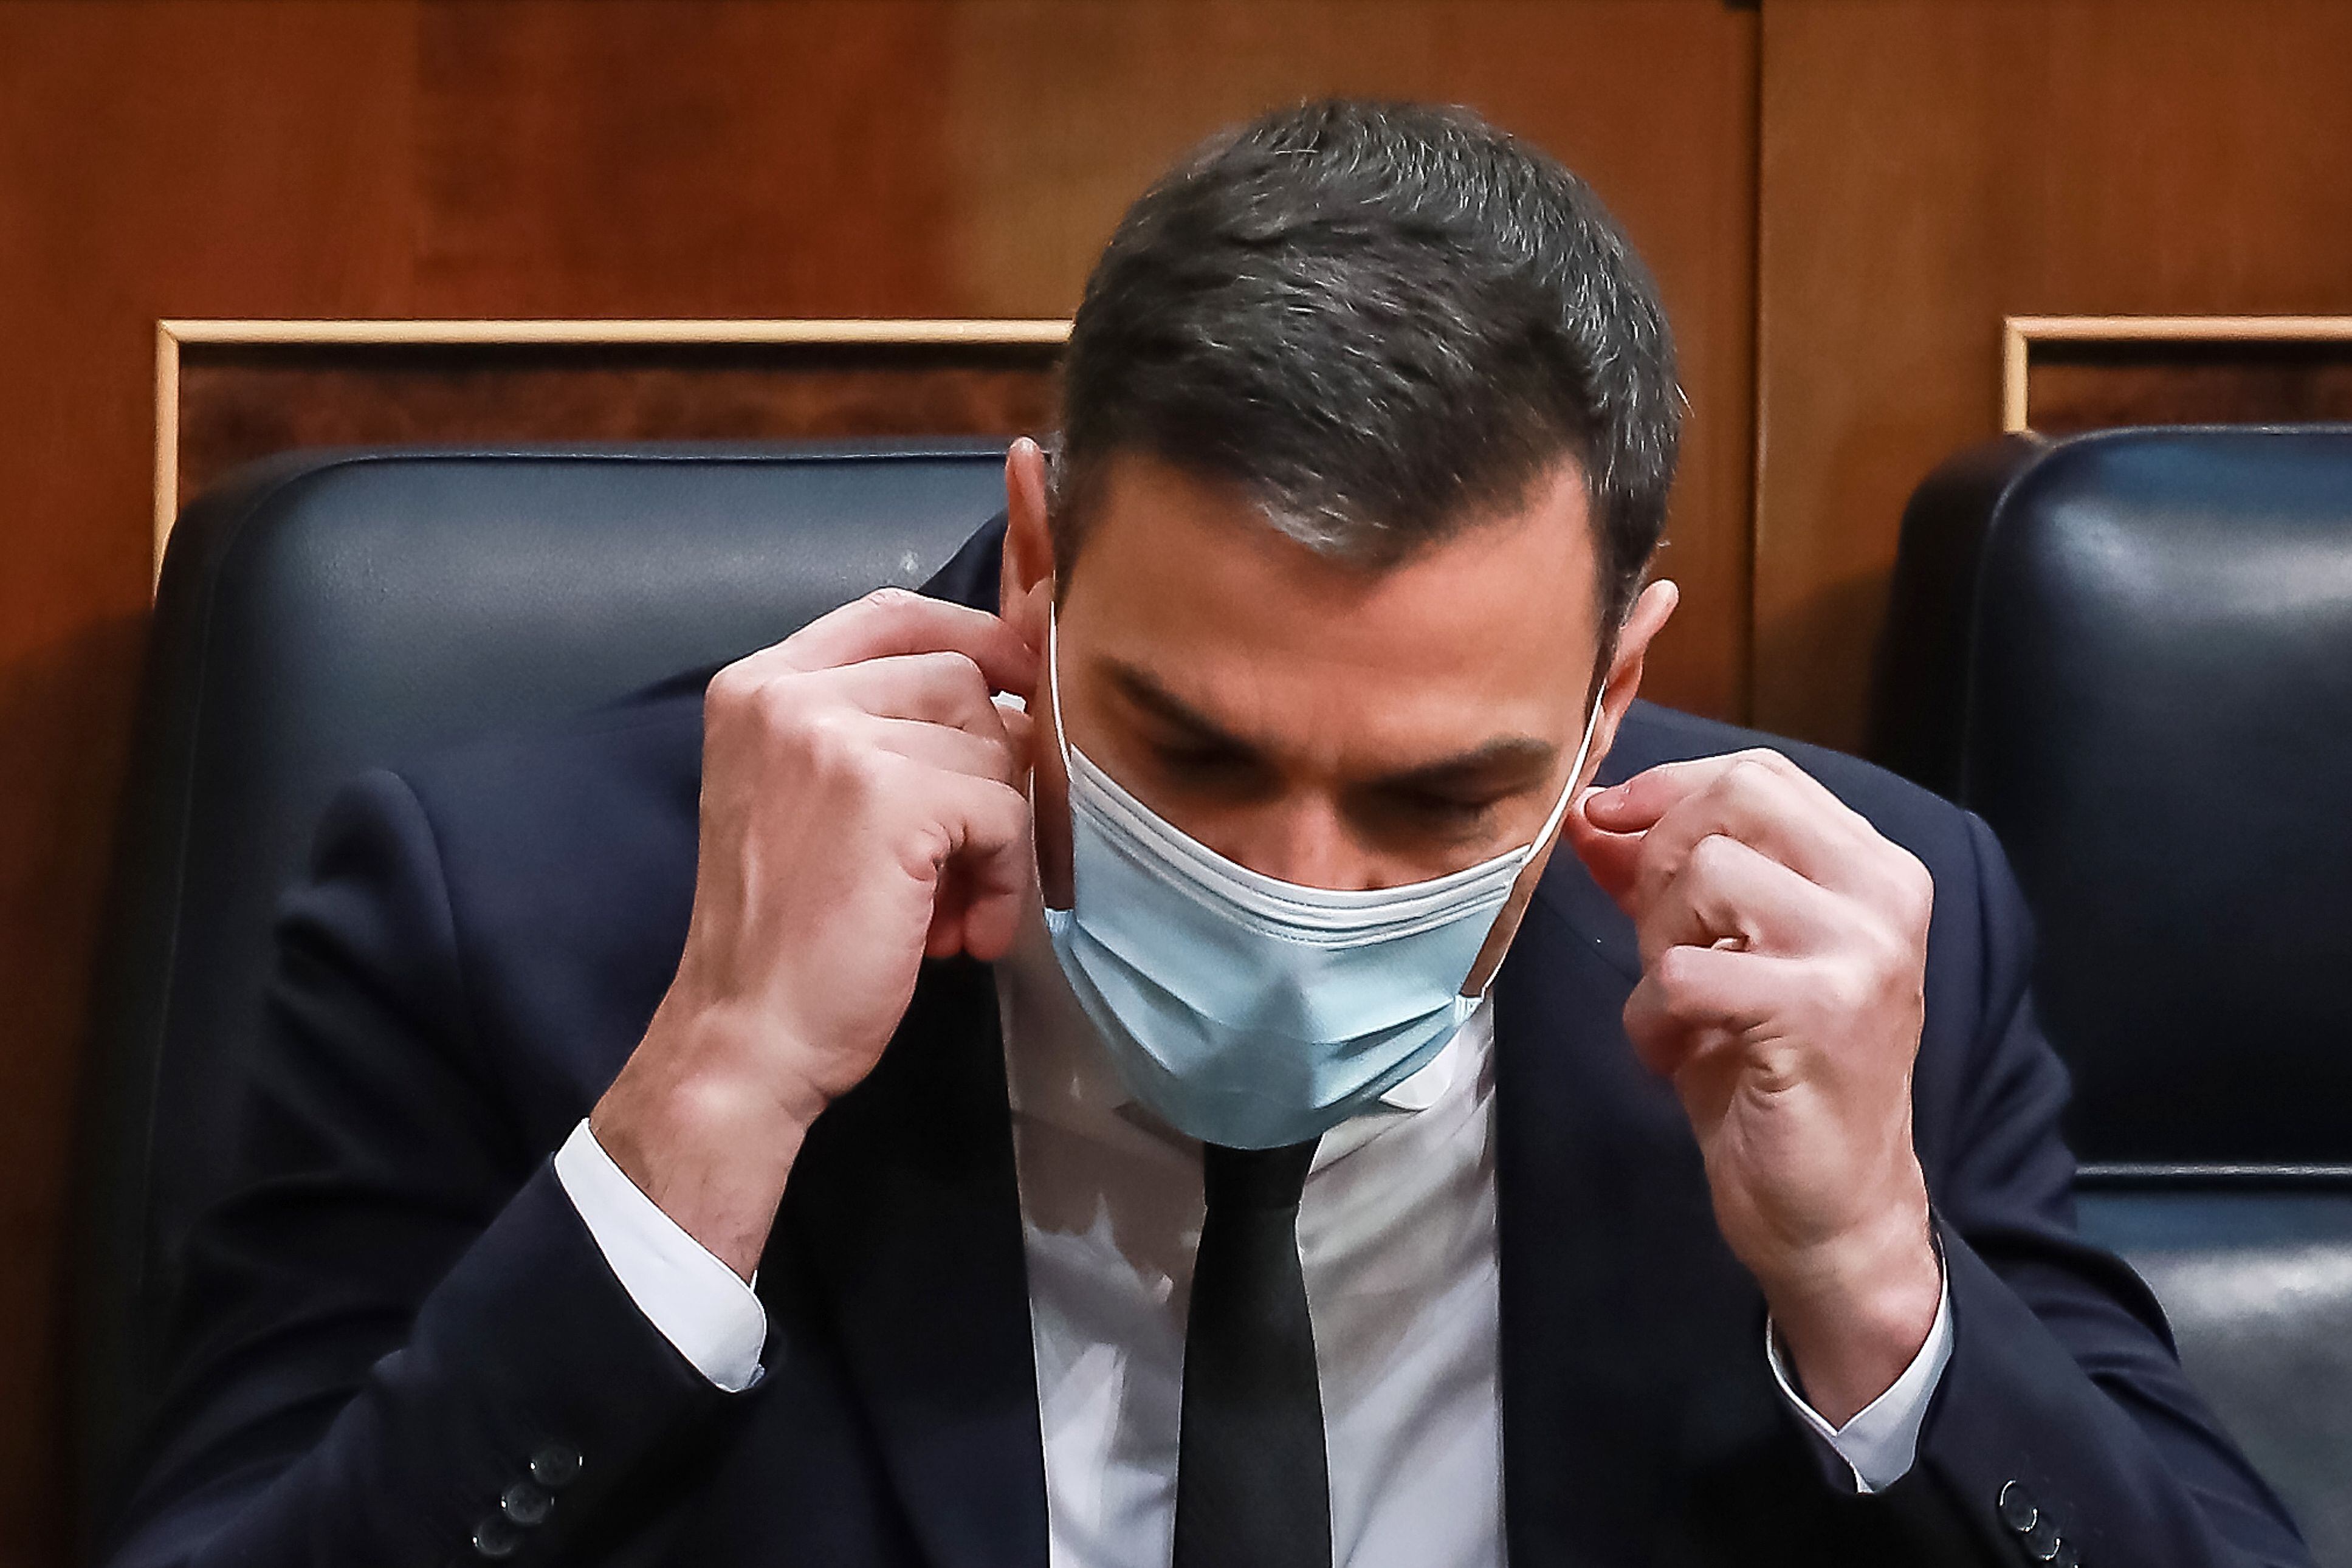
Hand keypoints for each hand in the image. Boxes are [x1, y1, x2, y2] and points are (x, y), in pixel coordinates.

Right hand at [592, 589, 1037, 1277]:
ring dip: (997, 836)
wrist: (745, 1039)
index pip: (893, 614)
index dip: (973, 637)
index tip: (1020, 686)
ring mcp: (835, 739)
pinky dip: (1007, 879)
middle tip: (962, 865)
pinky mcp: (891, 796)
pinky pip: (1005, 811)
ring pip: (991, 747)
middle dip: (987, 770)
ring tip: (953, 909)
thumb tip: (1015, 701)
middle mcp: (787, 695)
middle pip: (958, 680)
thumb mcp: (815, 799)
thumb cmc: (788, 935)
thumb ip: (880, 734)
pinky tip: (966, 935)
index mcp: (760, 686)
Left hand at [1566, 749, 1941, 1424]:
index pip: (1759, 775)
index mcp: (1873, 870)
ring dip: (1659, 947)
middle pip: (1735, 801)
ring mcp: (1861, 950)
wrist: (1832, 1211)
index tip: (1609, 823)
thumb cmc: (1775, 1080)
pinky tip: (1677, 1055)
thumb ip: (1663, 878)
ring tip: (1679, 1010)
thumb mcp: (1716, 956)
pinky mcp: (1821, 1011)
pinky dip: (1653, 1018)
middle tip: (1661, 942)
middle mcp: (1884, 895)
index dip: (1667, 790)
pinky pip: (1685, 970)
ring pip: (1706, 873)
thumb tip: (1591, 811)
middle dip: (1662, 861)